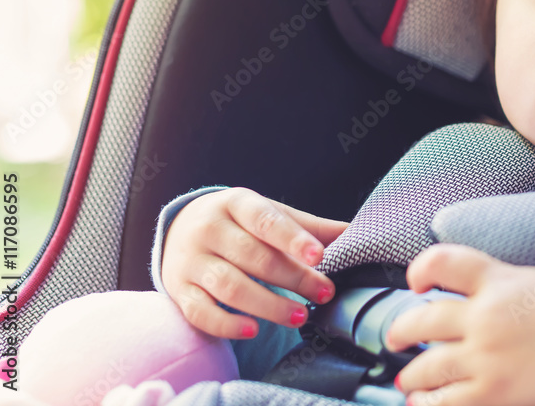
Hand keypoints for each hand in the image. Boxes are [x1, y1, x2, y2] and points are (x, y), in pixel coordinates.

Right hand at [161, 186, 348, 338]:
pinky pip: (200, 312)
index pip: (266, 220)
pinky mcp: (179, 290)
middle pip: (253, 257)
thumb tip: (355, 234)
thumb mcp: (270, 214)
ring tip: (300, 316)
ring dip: (267, 305)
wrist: (180, 227)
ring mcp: (191, 261)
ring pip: (229, 286)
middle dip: (293, 277)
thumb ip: (309, 227)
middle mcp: (209, 229)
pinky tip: (253, 331)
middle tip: (325, 292)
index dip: (293, 238)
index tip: (320, 256)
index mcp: (236, 203)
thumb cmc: (239, 223)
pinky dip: (226, 324)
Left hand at [385, 243, 534, 405]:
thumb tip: (521, 285)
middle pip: (420, 321)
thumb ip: (527, 279)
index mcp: (498, 280)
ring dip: (411, 376)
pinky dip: (428, 405)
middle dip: (400, 331)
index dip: (421, 269)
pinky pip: (444, 404)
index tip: (416, 282)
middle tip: (396, 338)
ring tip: (408, 382)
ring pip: (425, 367)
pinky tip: (423, 404)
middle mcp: (483, 317)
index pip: (441, 263)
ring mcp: (485, 359)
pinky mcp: (494, 397)